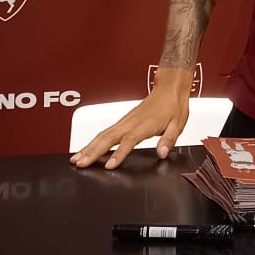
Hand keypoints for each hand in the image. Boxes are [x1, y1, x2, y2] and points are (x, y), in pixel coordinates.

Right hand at [70, 69, 192, 168]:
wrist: (169, 88)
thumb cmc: (173, 105)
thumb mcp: (178, 124)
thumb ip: (169, 139)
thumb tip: (163, 152)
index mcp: (144, 124)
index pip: (129, 140)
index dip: (118, 153)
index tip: (109, 166)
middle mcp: (131, 122)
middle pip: (108, 137)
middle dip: (93, 151)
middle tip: (80, 164)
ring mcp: (125, 121)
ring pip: (103, 134)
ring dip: (89, 147)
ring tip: (76, 159)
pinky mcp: (123, 121)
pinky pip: (105, 132)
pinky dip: (94, 141)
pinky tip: (87, 149)